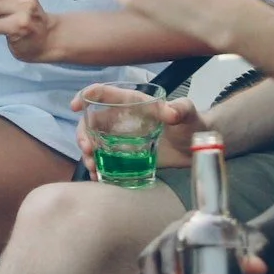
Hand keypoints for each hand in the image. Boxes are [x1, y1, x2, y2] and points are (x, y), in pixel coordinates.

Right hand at [74, 89, 201, 169]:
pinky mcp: (126, 157)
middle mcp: (121, 120)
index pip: (103, 94)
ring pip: (94, 143)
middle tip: (88, 150)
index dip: (86, 96)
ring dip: (87, 154)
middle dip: (83, 135)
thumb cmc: (192, 123)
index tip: (76, 106)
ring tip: (93, 168)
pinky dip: (98, 169)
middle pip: (91, 123)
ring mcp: (121, 139)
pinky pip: (105, 161)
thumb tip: (170, 113)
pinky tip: (99, 178)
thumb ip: (180, 109)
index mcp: (131, 103)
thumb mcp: (187, 113)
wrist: (198, 147)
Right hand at [135, 213, 271, 273]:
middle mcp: (171, 234)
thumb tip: (257, 268)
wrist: (243, 244)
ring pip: (146, 267)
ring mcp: (162, 248)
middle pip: (151, 254)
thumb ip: (255, 255)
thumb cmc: (246, 243)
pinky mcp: (159, 263)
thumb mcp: (253, 245)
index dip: (168, 264)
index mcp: (190, 224)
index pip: (171, 241)